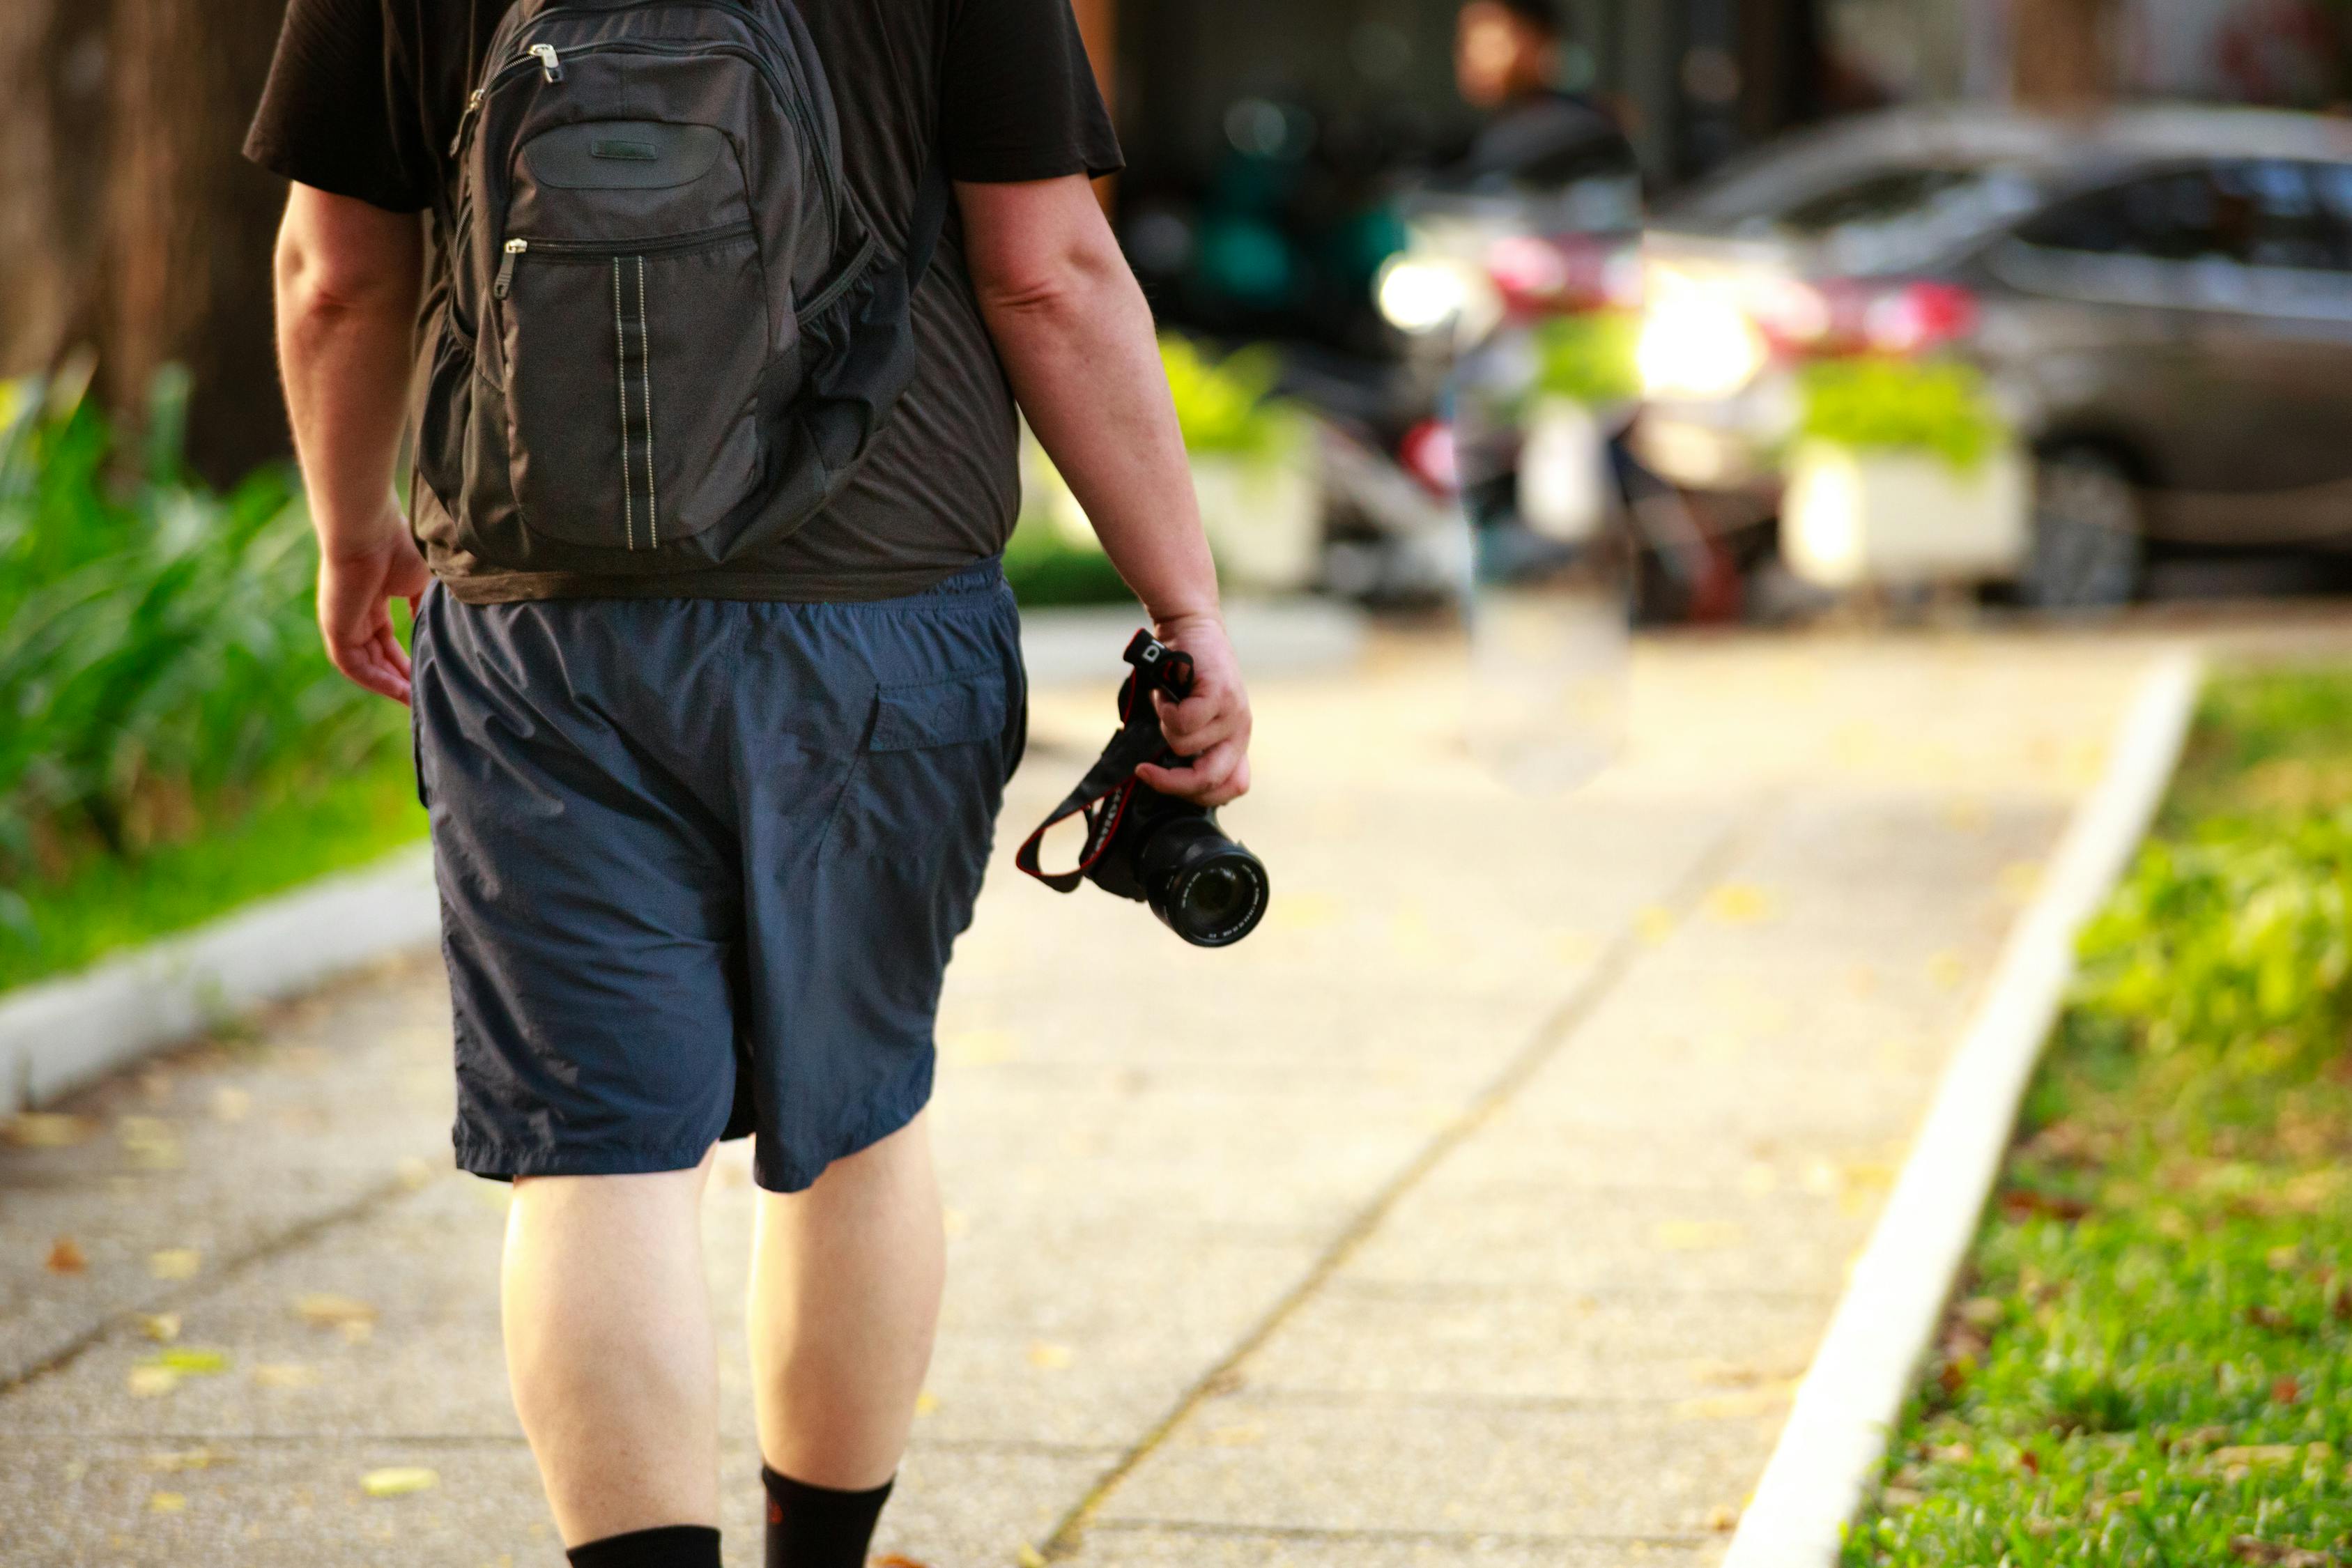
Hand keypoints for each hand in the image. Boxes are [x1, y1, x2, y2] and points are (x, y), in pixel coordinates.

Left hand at [317, 509, 429, 703]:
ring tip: (414, 701)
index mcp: (372, 597)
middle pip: (375, 654)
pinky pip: (353, 665)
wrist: (368, 530)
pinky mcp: (335, 628)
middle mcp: (354, 613)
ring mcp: (342, 622)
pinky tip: (399, 691)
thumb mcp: (420, 581)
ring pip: (364, 665)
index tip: (426, 674)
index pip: (385, 638)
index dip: (405, 659)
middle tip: (423, 695)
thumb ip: (423, 607)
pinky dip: (375, 680)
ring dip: (388, 684)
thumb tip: (433, 630)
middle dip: (398, 676)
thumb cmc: (398, 546)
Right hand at [1135, 612, 1252, 807]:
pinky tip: (1167, 691)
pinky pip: (1183, 721)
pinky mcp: (1220, 693)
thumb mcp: (1189, 717)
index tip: (1170, 784)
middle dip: (1172, 782)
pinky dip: (1164, 709)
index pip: (1234, 787)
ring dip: (1164, 726)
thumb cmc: (1181, 674)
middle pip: (1210, 780)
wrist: (1189, 625)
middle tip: (1145, 771)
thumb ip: (1187, 746)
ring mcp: (1234, 713)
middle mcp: (1240, 730)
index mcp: (1235, 740)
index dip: (1200, 796)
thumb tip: (1161, 782)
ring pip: (1185, 747)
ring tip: (1167, 702)